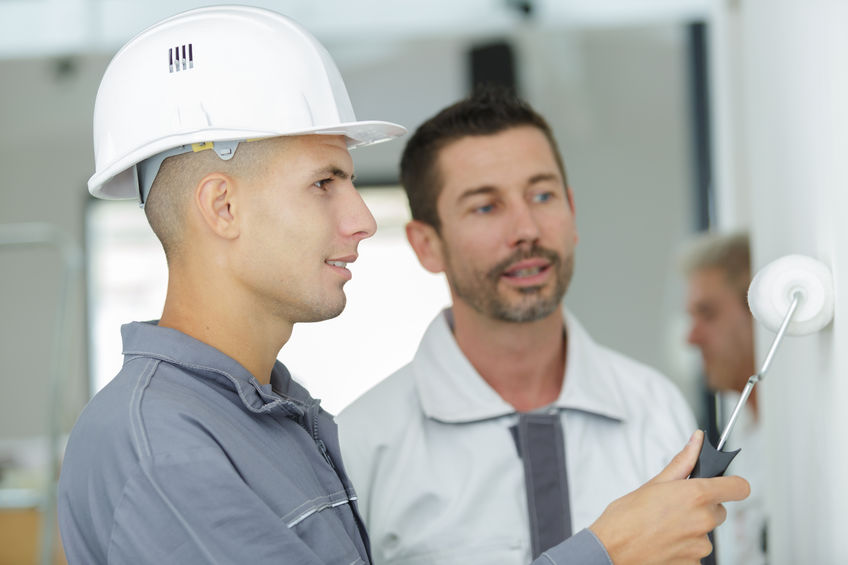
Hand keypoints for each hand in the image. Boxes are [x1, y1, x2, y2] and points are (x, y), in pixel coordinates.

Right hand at [588, 430, 749, 564]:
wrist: (611, 551)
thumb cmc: (625, 518)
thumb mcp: (654, 483)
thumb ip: (683, 462)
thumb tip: (697, 441)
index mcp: (696, 495)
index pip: (739, 487)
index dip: (732, 484)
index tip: (724, 486)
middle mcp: (703, 520)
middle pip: (718, 510)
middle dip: (702, 507)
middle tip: (674, 508)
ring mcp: (700, 545)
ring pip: (706, 532)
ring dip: (691, 529)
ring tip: (664, 527)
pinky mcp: (694, 563)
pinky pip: (697, 552)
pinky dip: (684, 547)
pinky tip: (664, 542)